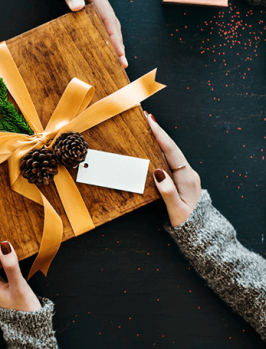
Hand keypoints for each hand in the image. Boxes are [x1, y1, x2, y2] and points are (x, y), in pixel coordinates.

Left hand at [42, 0, 126, 67]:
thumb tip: (77, 8)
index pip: (107, 18)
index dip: (114, 37)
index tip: (119, 53)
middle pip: (112, 23)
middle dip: (118, 43)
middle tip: (123, 63)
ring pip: (108, 21)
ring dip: (113, 39)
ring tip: (117, 57)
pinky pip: (99, 17)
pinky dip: (104, 31)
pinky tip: (103, 40)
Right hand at [146, 112, 201, 226]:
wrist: (202, 231)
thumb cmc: (188, 222)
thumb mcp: (176, 210)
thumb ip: (167, 191)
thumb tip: (158, 172)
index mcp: (187, 178)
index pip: (172, 151)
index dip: (160, 136)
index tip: (151, 122)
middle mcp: (188, 172)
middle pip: (172, 147)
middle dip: (159, 131)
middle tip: (146, 117)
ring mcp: (186, 174)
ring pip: (171, 152)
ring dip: (160, 139)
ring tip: (148, 126)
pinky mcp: (182, 178)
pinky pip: (171, 159)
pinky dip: (162, 149)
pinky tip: (154, 144)